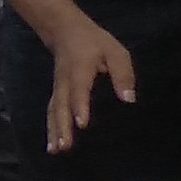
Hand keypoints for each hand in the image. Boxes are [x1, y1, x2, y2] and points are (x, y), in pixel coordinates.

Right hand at [39, 16, 138, 153]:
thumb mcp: (115, 52)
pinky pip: (52, 111)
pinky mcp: (56, 93)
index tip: (81, 123)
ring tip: (56, 150)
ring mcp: (58, 88)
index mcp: (80, 70)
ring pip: (54, 111)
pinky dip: (51, 128)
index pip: (79, 90)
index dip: (79, 106)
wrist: (65, 30)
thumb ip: (122, 74)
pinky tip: (52, 145)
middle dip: (62, 126)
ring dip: (54, 131)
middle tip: (65, 146)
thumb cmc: (94, 42)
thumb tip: (129, 98)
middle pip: (61, 105)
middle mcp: (65, 82)